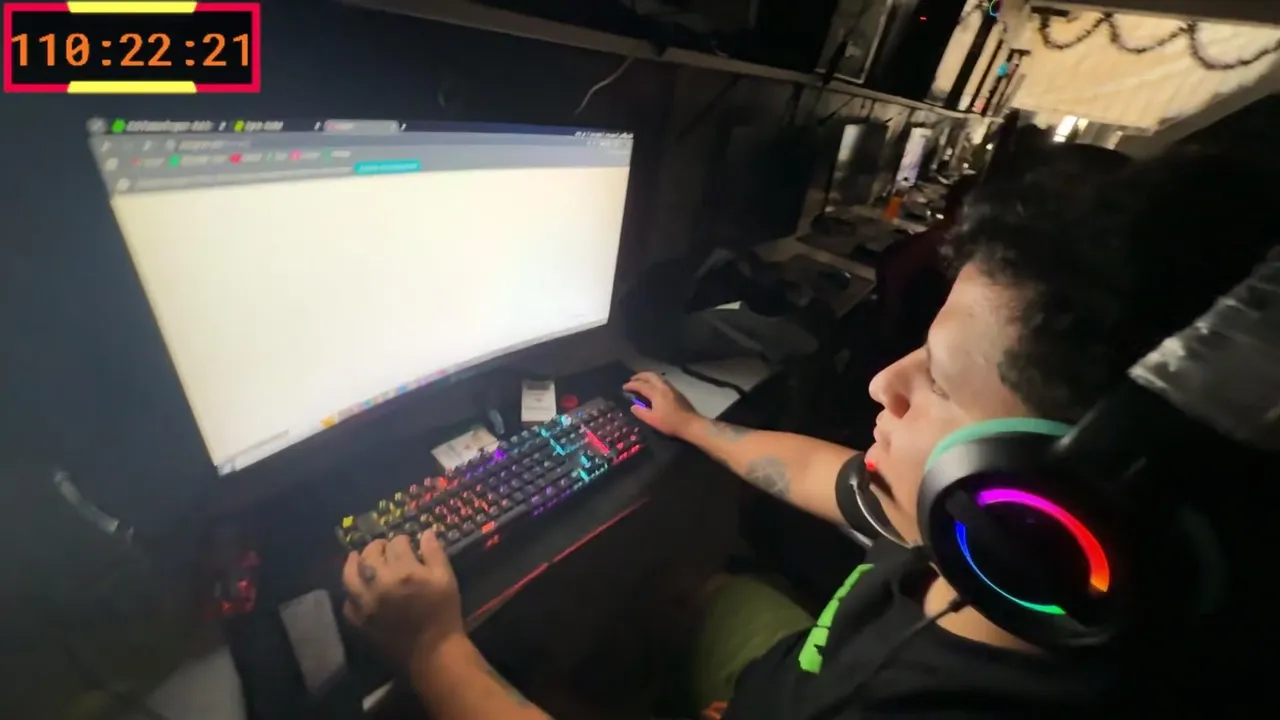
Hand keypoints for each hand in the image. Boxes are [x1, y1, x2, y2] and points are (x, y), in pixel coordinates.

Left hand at [342, 533, 462, 668]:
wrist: (432, 652)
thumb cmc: (443, 613)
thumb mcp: (446, 579)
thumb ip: (435, 553)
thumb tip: (425, 533)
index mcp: (405, 571)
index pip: (397, 543)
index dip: (403, 540)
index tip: (407, 543)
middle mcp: (380, 583)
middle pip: (370, 554)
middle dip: (377, 546)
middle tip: (384, 547)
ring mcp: (365, 603)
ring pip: (350, 574)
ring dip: (353, 562)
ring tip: (357, 557)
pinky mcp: (359, 621)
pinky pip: (347, 601)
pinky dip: (351, 592)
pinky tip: (358, 588)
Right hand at [623, 371, 701, 438]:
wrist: (690, 424)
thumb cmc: (670, 423)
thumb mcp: (652, 420)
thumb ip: (640, 412)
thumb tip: (633, 406)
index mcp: (656, 392)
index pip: (641, 385)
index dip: (631, 385)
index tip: (624, 387)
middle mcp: (663, 386)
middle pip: (650, 375)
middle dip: (639, 376)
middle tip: (632, 379)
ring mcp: (671, 388)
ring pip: (657, 376)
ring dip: (647, 377)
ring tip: (641, 381)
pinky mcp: (676, 391)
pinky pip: (662, 381)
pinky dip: (654, 380)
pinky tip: (653, 387)